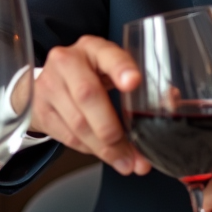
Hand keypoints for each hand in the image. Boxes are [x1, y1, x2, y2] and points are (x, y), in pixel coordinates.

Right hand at [31, 35, 150, 175]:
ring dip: (104, 149)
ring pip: (77, 123)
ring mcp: (49, 86)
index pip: (107, 54)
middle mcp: (68, 62)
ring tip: (126, 163)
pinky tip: (106, 155)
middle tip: (132, 152)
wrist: (48, 81)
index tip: (134, 82)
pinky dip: (90, 150)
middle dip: (112, 129)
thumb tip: (171, 101)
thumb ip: (138, 84)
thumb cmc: (90, 74)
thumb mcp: (112, 70)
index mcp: (93, 48)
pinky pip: (68, 137)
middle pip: (88, 95)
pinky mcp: (40, 110)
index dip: (121, 68)